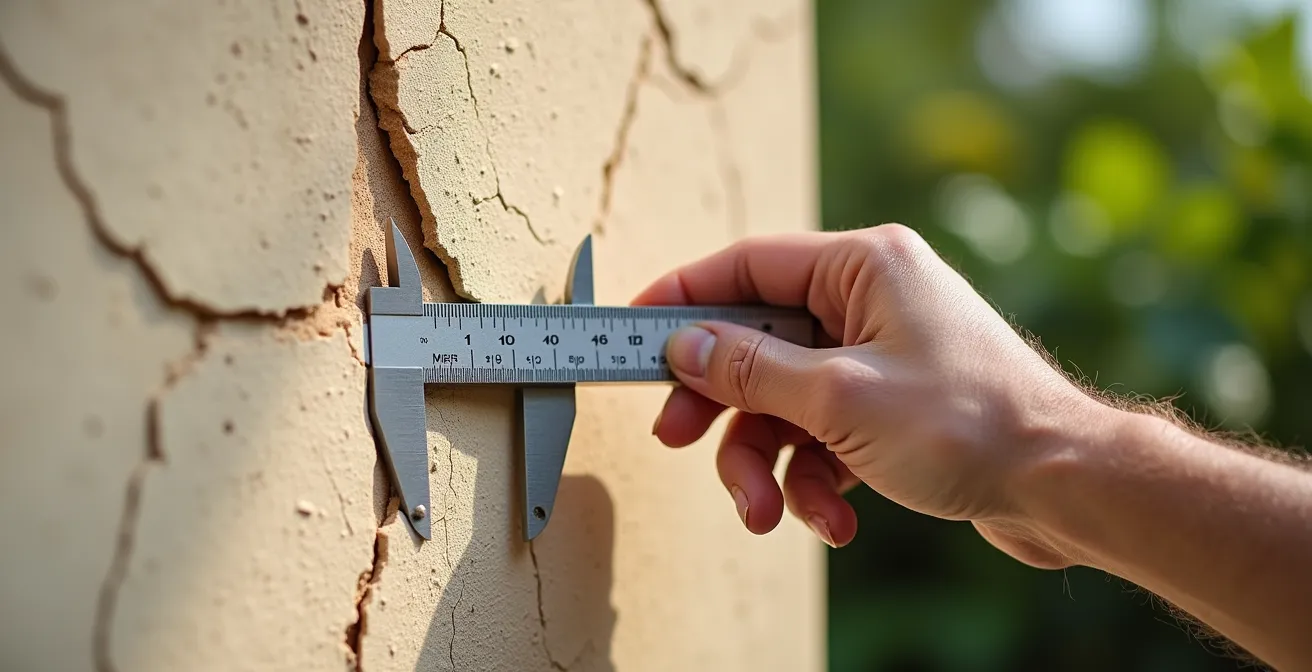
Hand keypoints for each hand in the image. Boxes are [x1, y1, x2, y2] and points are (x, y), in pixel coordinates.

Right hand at [634, 224, 1107, 564]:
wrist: (1063, 486)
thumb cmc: (969, 426)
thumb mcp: (838, 399)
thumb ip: (750, 370)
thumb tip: (685, 345)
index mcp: (862, 267)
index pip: (747, 265)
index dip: (684, 297)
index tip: (632, 329)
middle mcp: (870, 301)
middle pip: (758, 343)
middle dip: (722, 406)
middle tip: (676, 439)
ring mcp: (882, 356)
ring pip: (785, 402)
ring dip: (768, 463)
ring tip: (769, 513)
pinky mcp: (892, 406)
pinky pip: (824, 435)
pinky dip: (816, 480)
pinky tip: (832, 519)